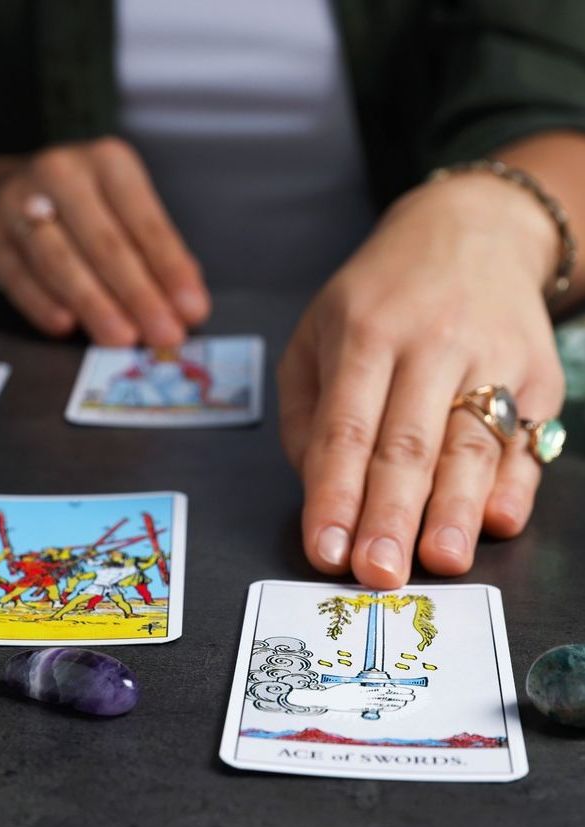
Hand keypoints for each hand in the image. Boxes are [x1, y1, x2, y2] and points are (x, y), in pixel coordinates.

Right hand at [0, 137, 209, 344]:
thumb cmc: (83, 214)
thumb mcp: (124, 215)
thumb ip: (158, 257)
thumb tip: (188, 307)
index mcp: (109, 164)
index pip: (147, 223)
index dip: (171, 270)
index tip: (193, 310)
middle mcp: (62, 173)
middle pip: (106, 245)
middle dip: (140, 296)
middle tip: (164, 335)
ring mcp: (17, 202)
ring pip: (61, 262)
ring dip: (95, 305)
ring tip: (122, 340)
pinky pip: (19, 277)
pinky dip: (43, 305)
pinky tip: (66, 327)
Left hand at [278, 175, 564, 588]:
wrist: (471, 232)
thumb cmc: (380, 296)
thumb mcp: (318, 333)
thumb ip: (309, 413)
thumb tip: (321, 489)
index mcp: (364, 334)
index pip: (346, 428)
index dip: (334, 494)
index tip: (325, 551)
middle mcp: (429, 344)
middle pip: (408, 442)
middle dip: (391, 515)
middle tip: (379, 574)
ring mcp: (491, 357)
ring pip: (471, 442)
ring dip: (457, 508)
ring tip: (443, 561)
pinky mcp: (538, 373)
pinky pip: (526, 436)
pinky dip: (517, 480)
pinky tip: (501, 518)